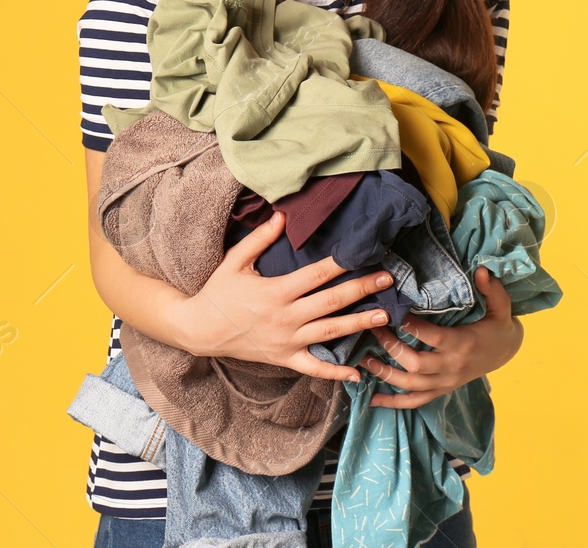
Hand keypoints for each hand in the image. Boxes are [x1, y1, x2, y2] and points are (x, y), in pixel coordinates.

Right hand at [182, 209, 396, 383]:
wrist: (200, 330)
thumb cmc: (218, 292)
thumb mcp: (235, 261)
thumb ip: (260, 238)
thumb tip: (282, 215)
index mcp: (276, 292)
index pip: (317, 275)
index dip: (342, 264)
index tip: (364, 253)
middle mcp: (286, 318)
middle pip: (331, 302)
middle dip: (362, 289)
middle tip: (387, 279)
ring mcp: (287, 341)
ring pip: (330, 333)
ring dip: (359, 324)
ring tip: (385, 316)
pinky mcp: (285, 358)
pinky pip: (315, 368)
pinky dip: (336, 372)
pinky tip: (358, 373)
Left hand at [360, 266, 523, 407]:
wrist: (506, 351)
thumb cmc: (498, 325)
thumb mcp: (501, 306)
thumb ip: (492, 288)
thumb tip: (480, 270)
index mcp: (464, 344)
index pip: (433, 337)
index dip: (411, 326)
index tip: (392, 310)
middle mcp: (453, 367)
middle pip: (415, 364)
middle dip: (390, 347)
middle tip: (371, 328)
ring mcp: (446, 382)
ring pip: (411, 385)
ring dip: (385, 374)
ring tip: (362, 360)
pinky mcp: (441, 390)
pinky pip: (415, 402)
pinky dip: (394, 403)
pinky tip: (373, 399)